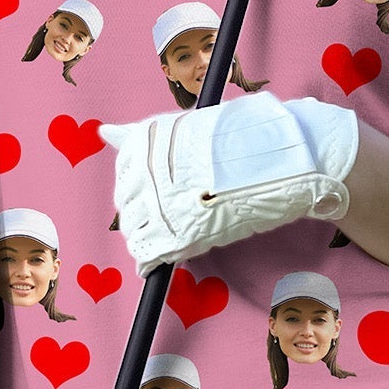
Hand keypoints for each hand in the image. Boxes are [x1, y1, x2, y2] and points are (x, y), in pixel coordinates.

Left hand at [109, 92, 357, 271]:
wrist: (286, 158)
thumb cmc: (245, 139)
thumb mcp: (191, 127)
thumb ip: (145, 136)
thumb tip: (103, 131)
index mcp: (148, 140)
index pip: (124, 173)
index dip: (139, 187)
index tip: (158, 190)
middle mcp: (148, 170)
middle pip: (126, 203)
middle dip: (141, 212)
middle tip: (172, 212)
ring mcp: (163, 203)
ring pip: (135, 230)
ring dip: (147, 235)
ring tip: (173, 232)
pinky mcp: (181, 234)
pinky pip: (149, 253)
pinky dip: (151, 259)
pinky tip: (157, 261)